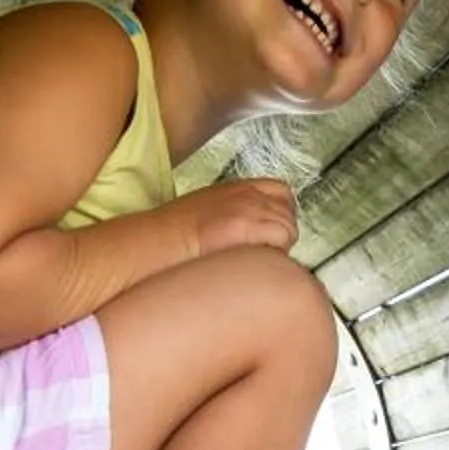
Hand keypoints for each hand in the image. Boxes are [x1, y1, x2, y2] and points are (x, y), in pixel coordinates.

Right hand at [177, 177, 299, 256]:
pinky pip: (281, 240)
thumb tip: (253, 234)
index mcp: (238, 188)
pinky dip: (275, 253)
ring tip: (256, 260)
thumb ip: (235, 215)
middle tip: (264, 252)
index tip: (274, 231)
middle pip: (289, 213)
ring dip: (279, 247)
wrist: (159, 239)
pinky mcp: (246, 225)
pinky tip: (254, 261)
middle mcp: (247, 194)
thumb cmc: (175, 235)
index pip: (282, 192)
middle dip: (282, 235)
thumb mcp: (209, 212)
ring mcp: (248, 208)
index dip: (283, 215)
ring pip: (288, 228)